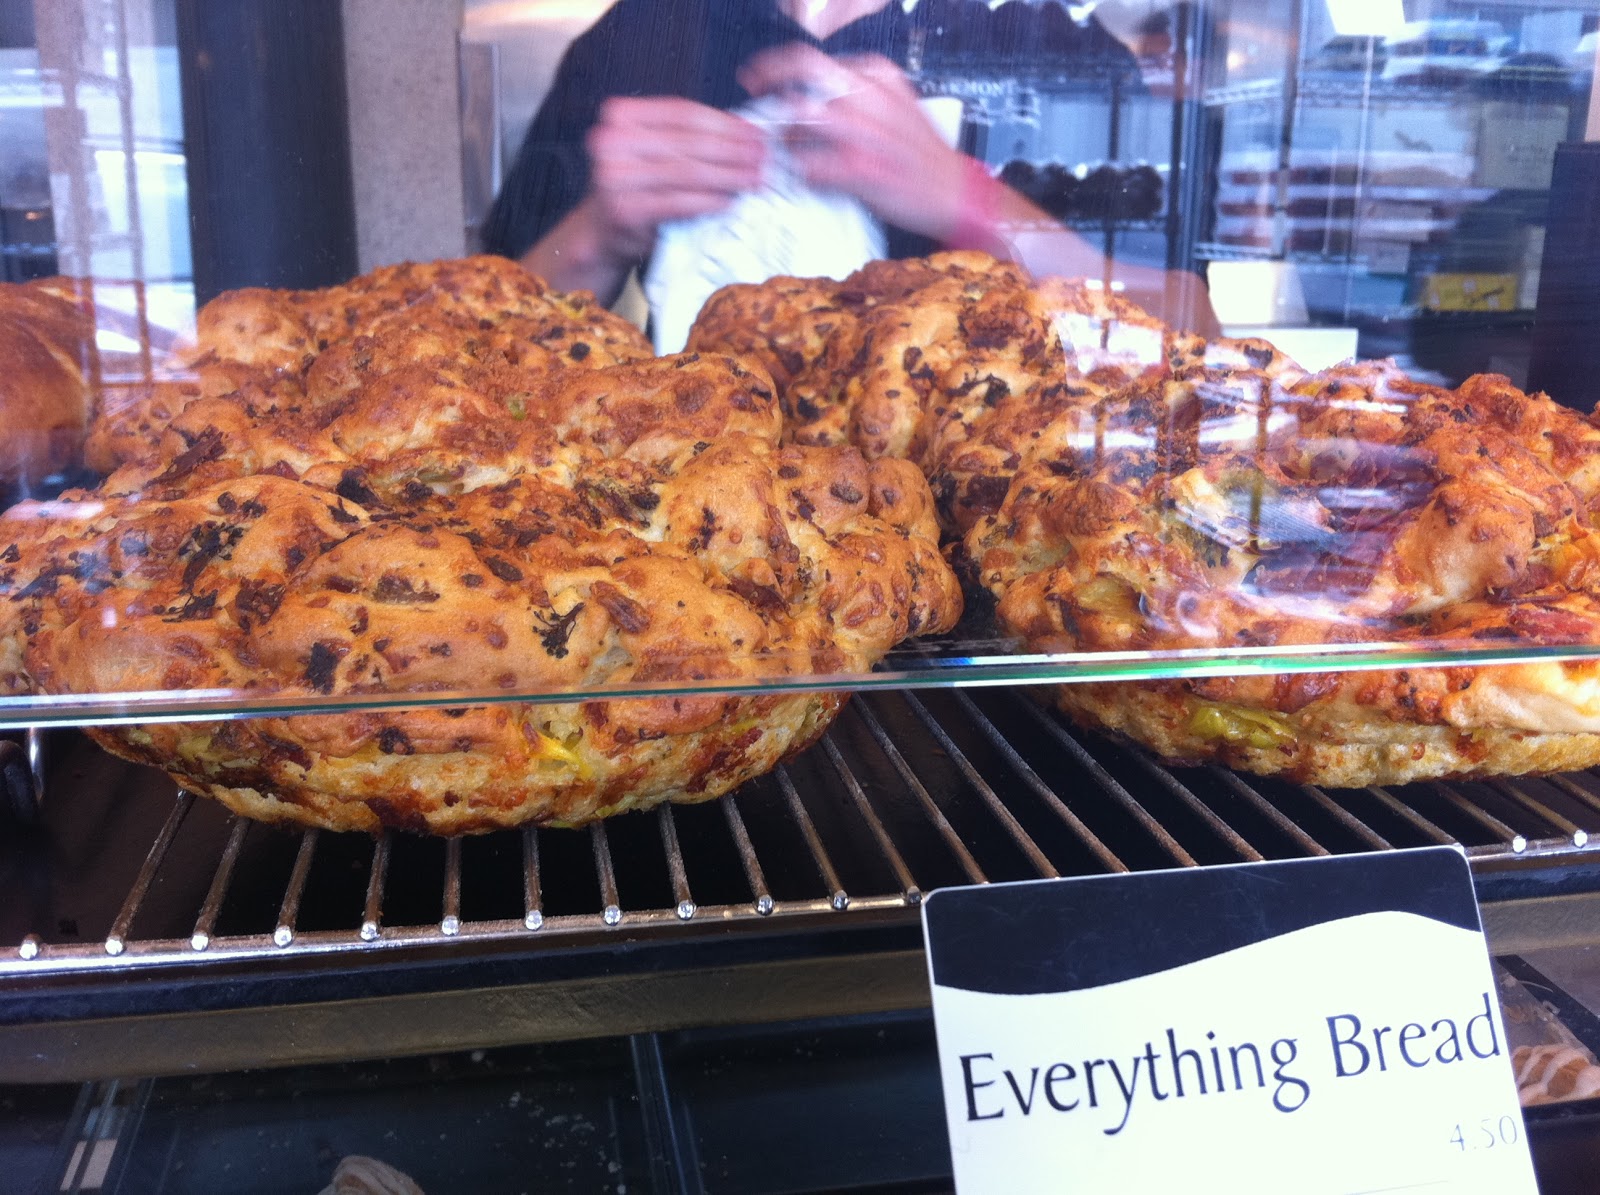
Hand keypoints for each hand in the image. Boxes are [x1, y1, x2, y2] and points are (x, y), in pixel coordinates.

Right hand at [583, 96, 766, 263]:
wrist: (604, 231)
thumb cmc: (639, 185)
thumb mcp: (655, 150)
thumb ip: (688, 136)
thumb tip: (747, 131)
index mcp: (619, 115)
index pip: (682, 113)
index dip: (724, 122)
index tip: (755, 132)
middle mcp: (611, 141)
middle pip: (688, 141)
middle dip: (733, 149)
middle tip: (764, 156)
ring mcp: (615, 176)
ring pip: (688, 172)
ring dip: (729, 175)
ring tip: (756, 178)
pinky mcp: (626, 209)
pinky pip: (680, 202)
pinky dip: (709, 201)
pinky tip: (731, 201)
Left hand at [738, 45, 966, 241]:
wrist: (955, 192)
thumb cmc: (921, 154)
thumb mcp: (896, 104)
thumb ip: (856, 93)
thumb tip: (810, 93)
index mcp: (880, 76)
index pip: (817, 57)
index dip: (778, 64)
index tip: (759, 75)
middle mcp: (872, 97)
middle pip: (804, 70)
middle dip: (770, 77)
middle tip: (754, 93)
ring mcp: (865, 133)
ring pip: (802, 116)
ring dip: (786, 135)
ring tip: (789, 149)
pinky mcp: (862, 169)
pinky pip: (811, 165)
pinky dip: (803, 171)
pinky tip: (808, 175)